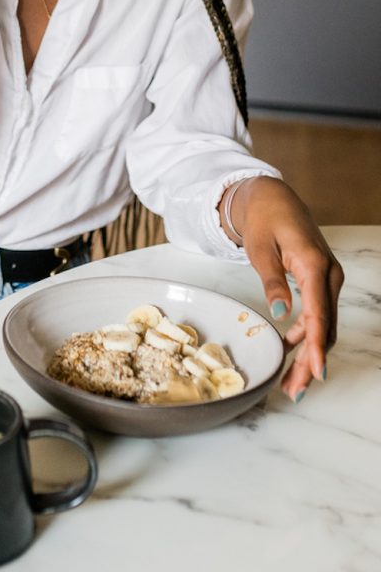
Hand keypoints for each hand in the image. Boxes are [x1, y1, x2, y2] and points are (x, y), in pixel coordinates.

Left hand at [229, 177, 343, 400]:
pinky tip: (291, 351)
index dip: (317, 347)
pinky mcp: (322, 280)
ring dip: (310, 353)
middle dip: (312, 361)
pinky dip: (308, 335)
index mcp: (313, 264)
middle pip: (325, 326)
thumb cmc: (264, 219)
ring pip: (324, 324)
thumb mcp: (260, 250)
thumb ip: (272, 282)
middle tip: (293, 390)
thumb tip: (281, 314)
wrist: (272, 197)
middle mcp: (329, 273)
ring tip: (291, 381)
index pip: (319, 314)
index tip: (316, 373)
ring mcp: (328, 278)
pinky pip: (320, 313)